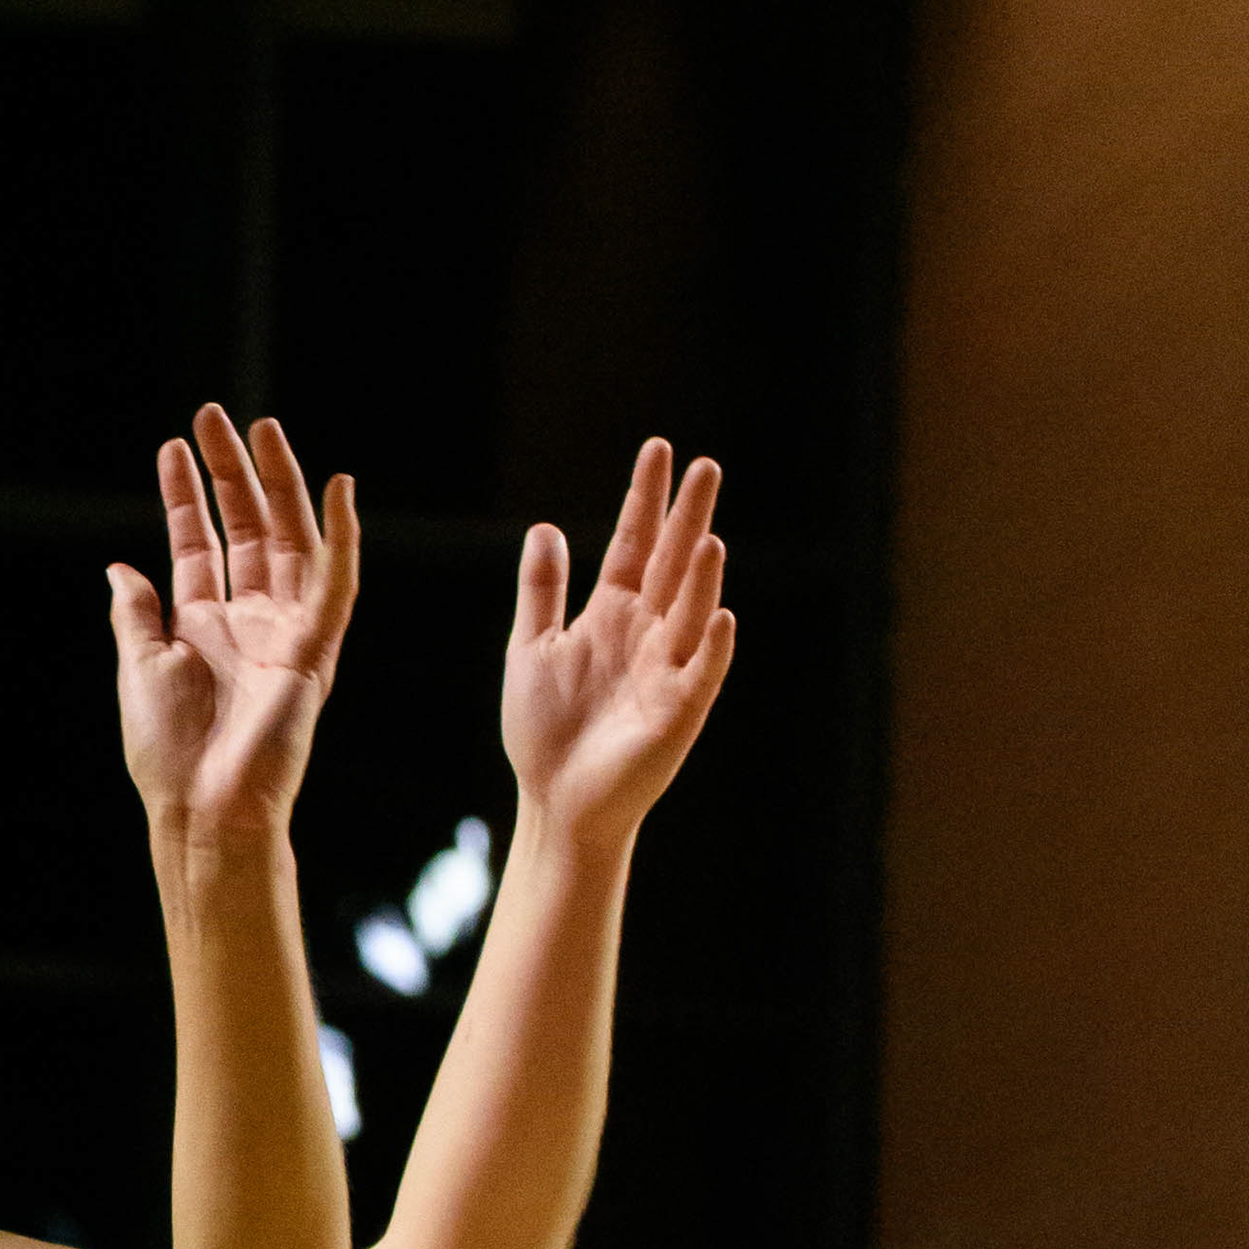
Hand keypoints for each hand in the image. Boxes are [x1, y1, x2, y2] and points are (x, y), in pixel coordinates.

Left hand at [111, 409, 360, 848]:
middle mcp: (249, 622)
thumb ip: (136, 615)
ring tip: (262, 429)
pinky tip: (340, 489)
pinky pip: (337, 584)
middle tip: (215, 416)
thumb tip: (120, 567)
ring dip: (278, 486)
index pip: (198, 545)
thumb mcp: (140, 668)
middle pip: (246, 531)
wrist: (202, 806)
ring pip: (289, 542)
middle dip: (231, 474)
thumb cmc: (168, 752)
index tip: (172, 447)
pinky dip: (342, 536)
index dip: (185, 496)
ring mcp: (286, 632)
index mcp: (204, 627)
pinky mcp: (315, 649)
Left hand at [499, 441, 731, 848]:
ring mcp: (666, 669)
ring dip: (702, 577)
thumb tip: (544, 528)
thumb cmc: (545, 730)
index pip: (633, 543)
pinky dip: (709, 645)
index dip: (645, 499)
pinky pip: (699, 673)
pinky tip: (718, 615)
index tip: (659, 449)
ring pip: (689, 611)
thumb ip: (542, 590)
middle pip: (671, 563)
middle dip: (687, 517)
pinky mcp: (677, 712)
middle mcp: (646, 632)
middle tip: (707, 466)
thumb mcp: (531, 648)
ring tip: (710, 536)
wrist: (555, 799)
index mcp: (611, 613)